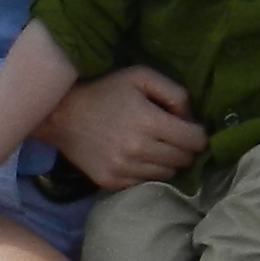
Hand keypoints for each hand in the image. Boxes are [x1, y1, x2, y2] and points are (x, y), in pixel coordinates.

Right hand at [35, 63, 204, 193]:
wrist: (61, 114)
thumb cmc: (105, 91)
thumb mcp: (141, 77)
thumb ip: (175, 94)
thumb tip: (190, 119)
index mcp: (149, 122)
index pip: (195, 141)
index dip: (198, 135)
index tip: (191, 130)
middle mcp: (139, 150)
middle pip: (183, 160)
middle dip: (184, 149)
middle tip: (173, 138)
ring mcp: (124, 169)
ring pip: (167, 175)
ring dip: (167, 162)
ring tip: (155, 147)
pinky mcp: (111, 182)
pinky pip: (145, 183)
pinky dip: (147, 172)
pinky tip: (138, 157)